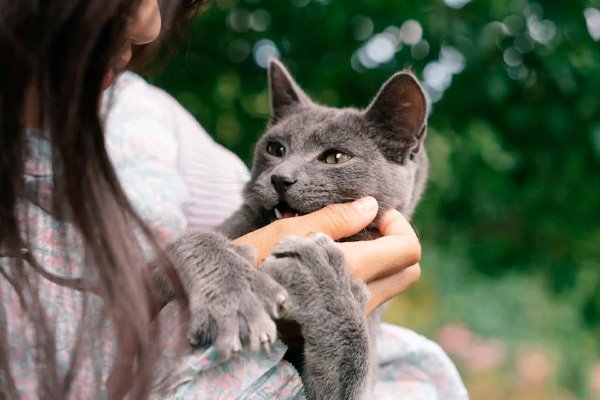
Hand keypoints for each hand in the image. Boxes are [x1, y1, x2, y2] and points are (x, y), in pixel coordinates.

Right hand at [233, 197, 420, 312]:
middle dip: (395, 241)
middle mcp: (358, 298)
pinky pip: (371, 295)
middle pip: (409, 270)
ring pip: (392, 284)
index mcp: (351, 271)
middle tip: (364, 227)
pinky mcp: (338, 321)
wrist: (227, 307)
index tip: (371, 215)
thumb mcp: (288, 233)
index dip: (397, 224)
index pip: (407, 249)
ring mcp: (350, 314)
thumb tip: (372, 206)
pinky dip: (366, 273)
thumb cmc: (251, 263)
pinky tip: (332, 261)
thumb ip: (335, 219)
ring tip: (344, 241)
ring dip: (381, 258)